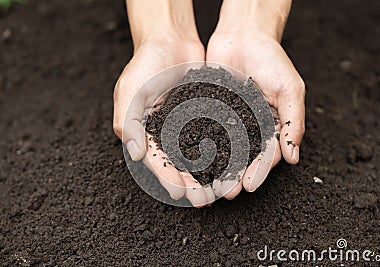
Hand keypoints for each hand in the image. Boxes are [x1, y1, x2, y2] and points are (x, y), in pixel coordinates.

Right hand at [113, 0, 214, 206]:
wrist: (170, 41)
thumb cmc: (145, 65)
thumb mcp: (131, 92)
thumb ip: (130, 123)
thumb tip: (135, 154)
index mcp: (147, 134)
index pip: (156, 161)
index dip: (167, 177)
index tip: (179, 192)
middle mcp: (168, 135)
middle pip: (180, 165)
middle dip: (192, 184)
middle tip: (205, 200)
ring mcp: (188, 127)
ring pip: (200, 156)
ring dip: (210, 174)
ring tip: (221, 189)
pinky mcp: (207, 116)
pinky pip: (216, 136)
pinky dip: (224, 150)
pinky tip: (234, 162)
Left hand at [206, 2, 305, 198]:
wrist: (244, 35)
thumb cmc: (272, 59)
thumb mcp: (290, 89)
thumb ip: (293, 122)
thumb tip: (293, 157)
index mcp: (270, 128)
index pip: (266, 156)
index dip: (258, 171)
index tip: (249, 185)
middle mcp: (248, 129)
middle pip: (241, 159)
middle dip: (233, 177)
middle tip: (225, 193)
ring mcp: (227, 122)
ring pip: (220, 150)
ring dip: (215, 169)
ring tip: (207, 185)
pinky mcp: (208, 112)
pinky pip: (202, 131)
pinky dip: (197, 146)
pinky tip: (190, 160)